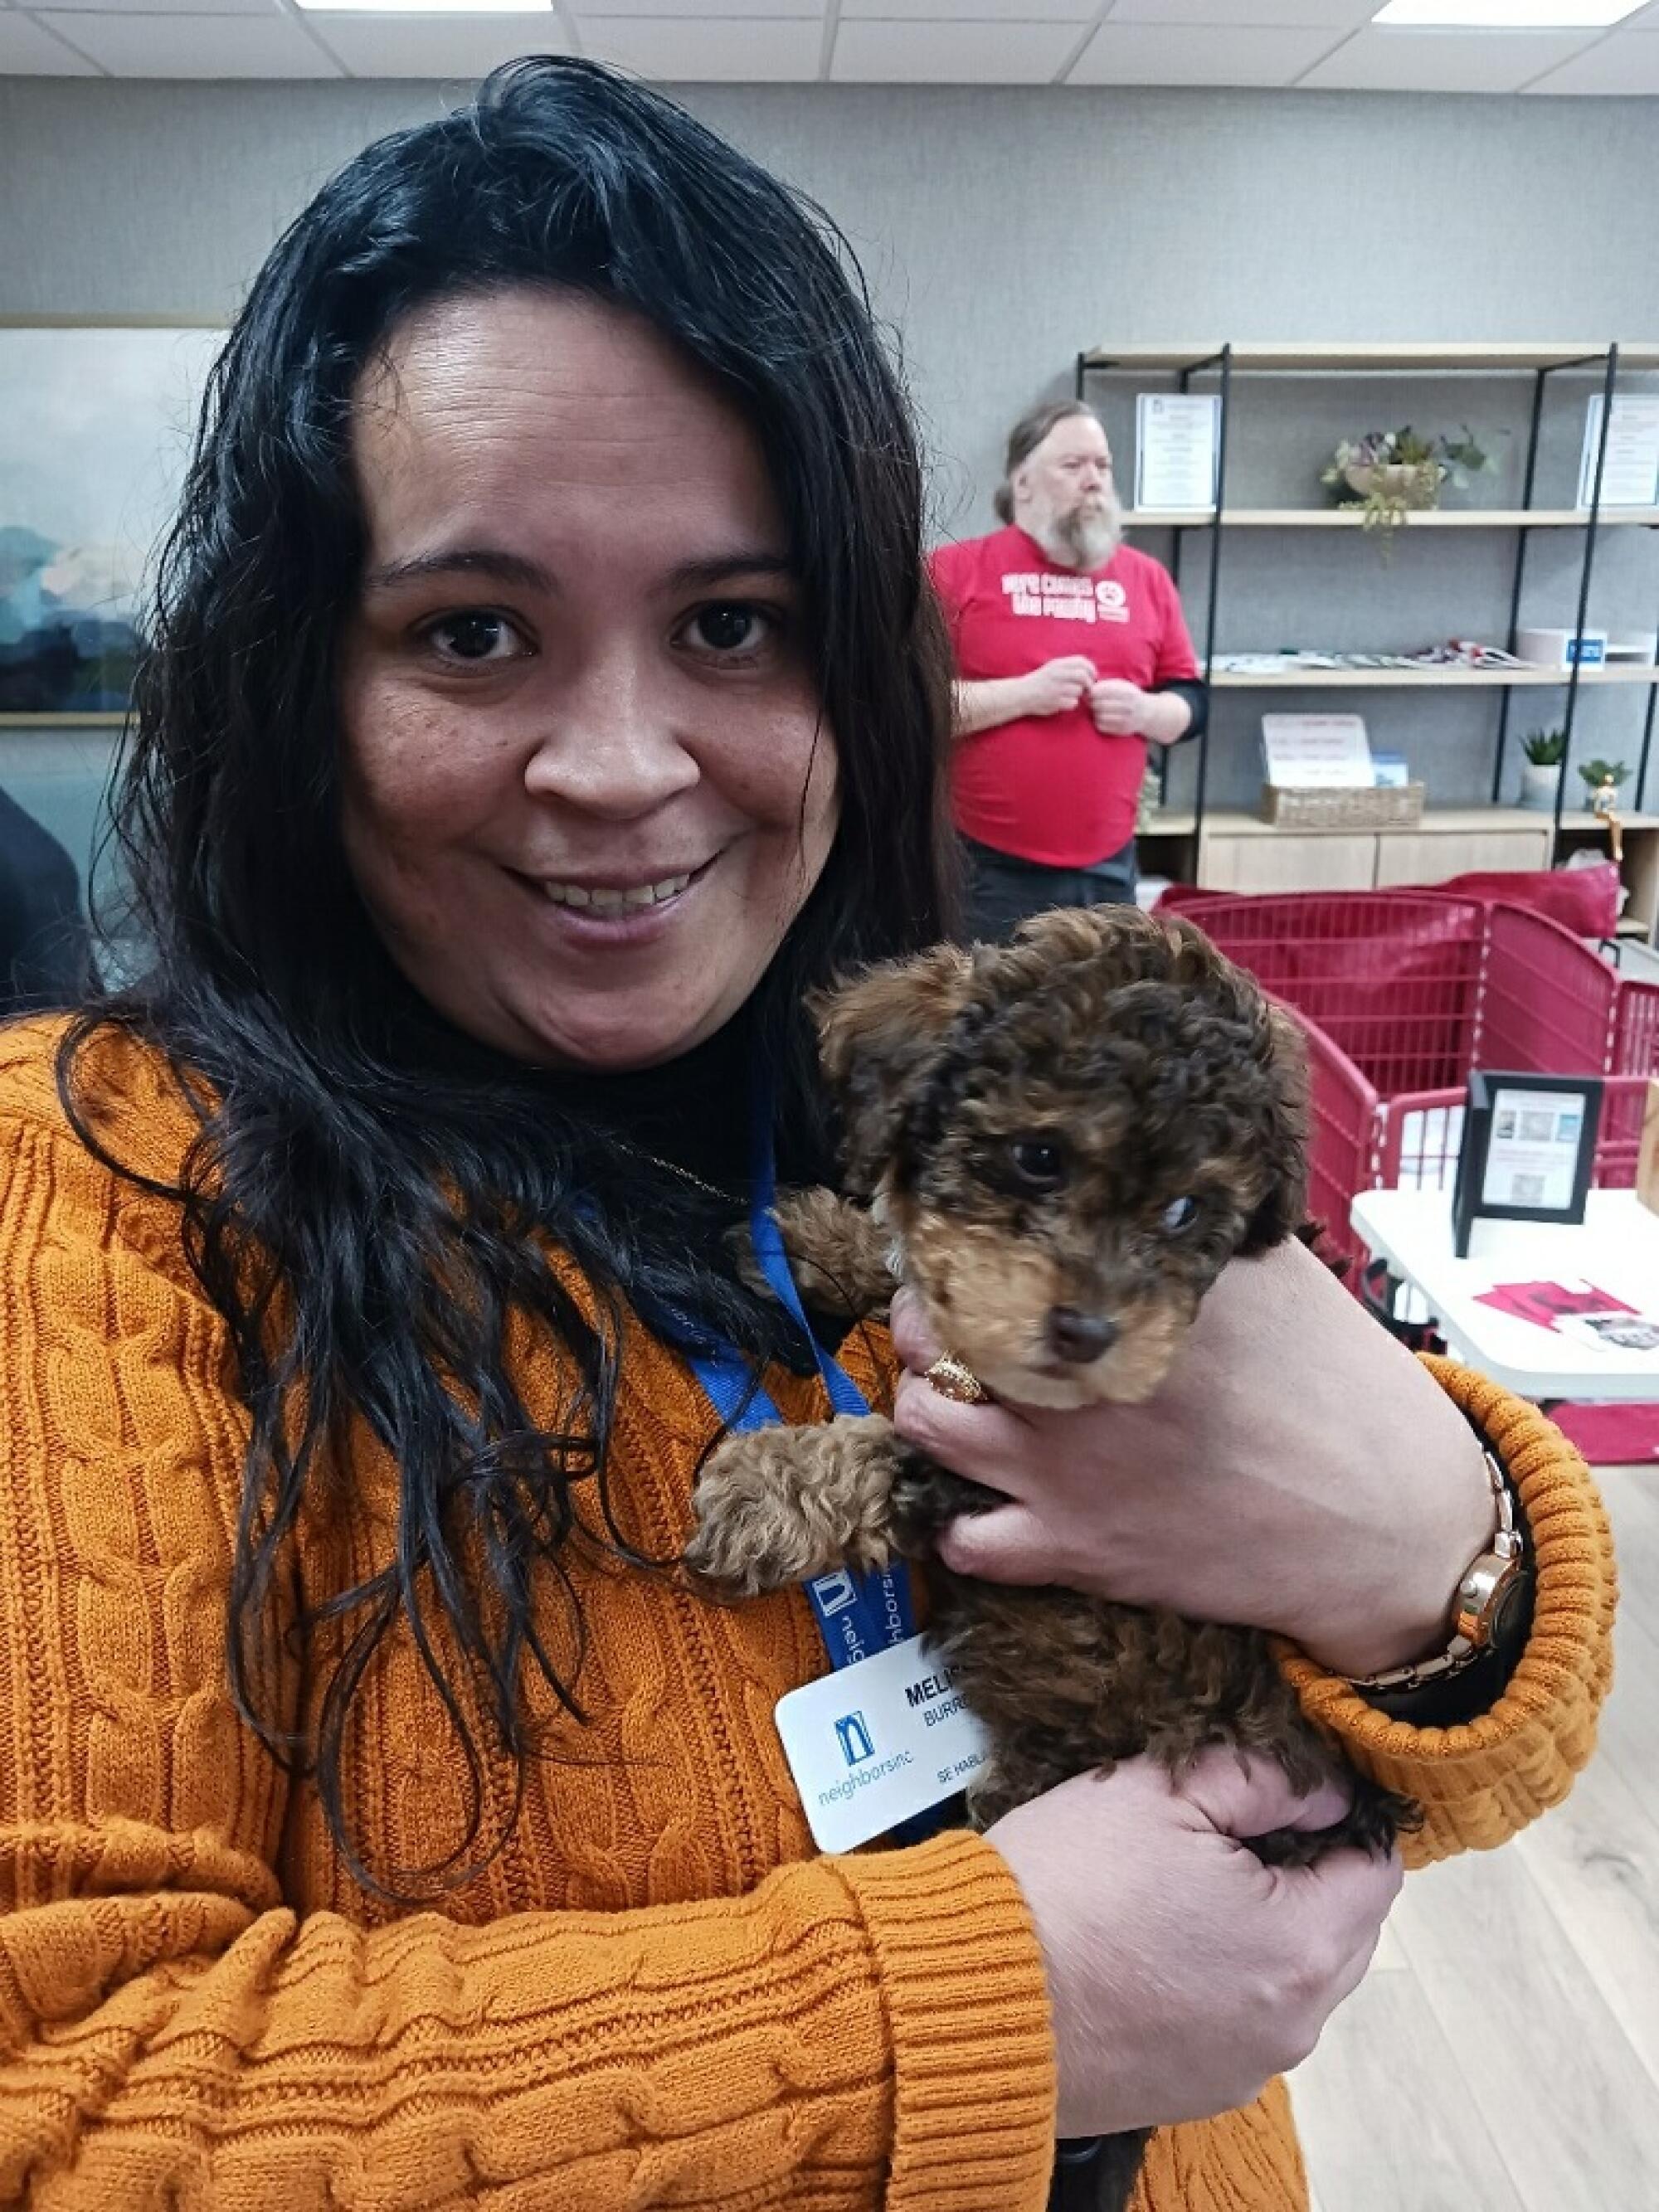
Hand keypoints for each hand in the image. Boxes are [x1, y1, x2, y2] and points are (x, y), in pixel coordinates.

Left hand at [890, 1238, 1494, 1676]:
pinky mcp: (1077, 1548)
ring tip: (952, 1390)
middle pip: (939, 1326)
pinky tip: (982, 1493)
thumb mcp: (1280, 1277)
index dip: (969, 1240)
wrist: (1393, 1530)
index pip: (1004, 1244)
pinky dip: (952, 1518)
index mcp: (1134, 1295)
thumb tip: (1141, 1181)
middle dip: (928, 1315)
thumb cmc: (1346, 1395)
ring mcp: (1069, 1468)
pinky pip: (963, 1541)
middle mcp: (1083, 1376)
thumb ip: (1193, 1229)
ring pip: (926, 1421)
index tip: (969, 1241)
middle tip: (945, 1315)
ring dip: (925, 1399)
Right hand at [987, 1750, 1401, 2136]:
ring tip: (1192, 1884)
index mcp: (1302, 1945)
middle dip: (1309, 1875)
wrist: (980, 1995)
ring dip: (1270, 1929)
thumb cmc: (1069, 1883)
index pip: (1376, 1869)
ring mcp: (1249, 2066)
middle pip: (1346, 1929)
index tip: (1287, 1791)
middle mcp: (1295, 2023)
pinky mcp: (1202, 2092)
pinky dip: (1228, 1978)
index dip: (1340, 1817)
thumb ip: (1263, 1777)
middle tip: (1236, 1831)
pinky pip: (1248, 2020)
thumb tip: (1324, 1788)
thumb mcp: (1161, 1789)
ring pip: (1298, 1978)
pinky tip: (1164, 1941)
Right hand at [1022, 656, 1097, 716]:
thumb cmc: (1039, 681)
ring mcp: (1056, 688)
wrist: (1021, 694)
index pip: (1082, 661)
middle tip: (1087, 689)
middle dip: (1089, 684)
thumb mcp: (1052, 668)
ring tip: (1069, 695)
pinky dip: (1072, 704)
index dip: (1091, 669)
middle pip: (1083, 676)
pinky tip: (1063, 703)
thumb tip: (1089, 671)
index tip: (1092, 677)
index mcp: (1057, 664)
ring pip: (1079, 690)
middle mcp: (1057, 674)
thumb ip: (1068, 666)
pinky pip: (1073, 703)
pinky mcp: (1055, 701)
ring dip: (1078, 695)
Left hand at [1088, 677, 1148, 735]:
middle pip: (1099, 704)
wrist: (1146, 713)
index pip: (1101, 691)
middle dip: (1091, 702)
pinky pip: (1101, 726)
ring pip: (1099, 716)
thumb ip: (1106, 685)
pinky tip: (1101, 718)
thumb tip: (1088, 689)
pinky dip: (1098, 721)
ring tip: (1096, 709)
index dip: (1092, 692)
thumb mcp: (1122, 685)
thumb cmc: (1129, 696)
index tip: (1090, 693)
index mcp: (1127, 692)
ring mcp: (1125, 720)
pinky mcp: (1121, 730)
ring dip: (1094, 712)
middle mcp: (1127, 706)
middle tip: (1090, 702)